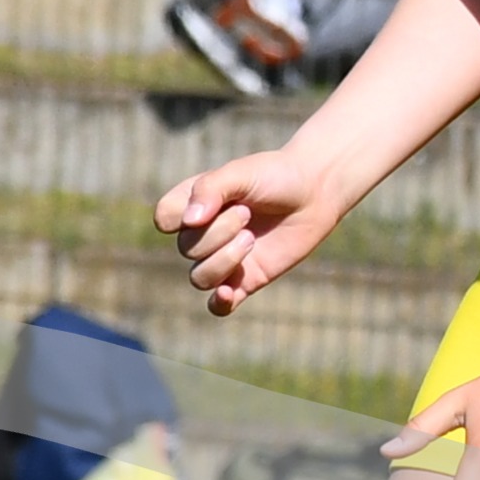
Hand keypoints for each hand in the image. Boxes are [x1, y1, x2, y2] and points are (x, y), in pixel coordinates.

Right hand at [155, 145, 356, 315]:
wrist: (315, 192)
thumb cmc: (275, 177)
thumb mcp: (240, 173)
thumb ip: (211, 189)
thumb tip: (190, 221)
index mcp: (193, 205)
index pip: (164, 219)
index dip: (180, 215)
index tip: (214, 198)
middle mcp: (203, 234)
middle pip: (186, 249)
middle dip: (218, 231)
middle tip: (247, 213)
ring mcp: (223, 259)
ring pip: (200, 278)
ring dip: (224, 260)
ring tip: (251, 238)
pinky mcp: (246, 280)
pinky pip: (218, 305)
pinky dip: (219, 303)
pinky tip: (229, 293)